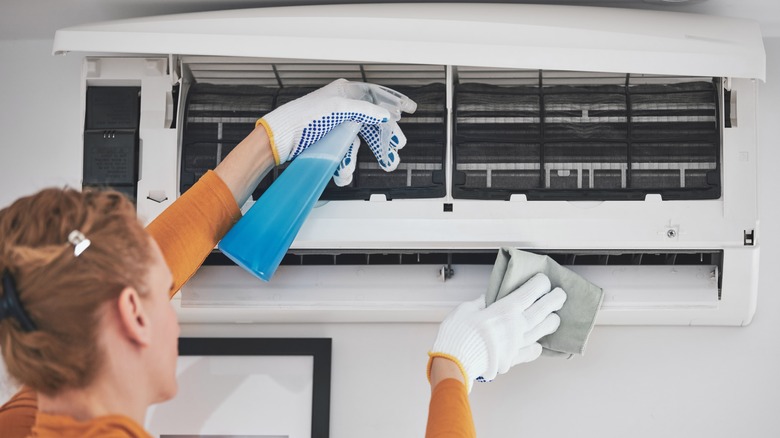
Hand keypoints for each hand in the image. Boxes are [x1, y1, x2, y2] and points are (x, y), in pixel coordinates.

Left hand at [257, 79, 416, 185]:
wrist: (279, 139)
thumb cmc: (303, 118)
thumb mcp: (337, 108)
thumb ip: (364, 110)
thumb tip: (385, 113)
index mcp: (345, 92)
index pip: (376, 95)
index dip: (395, 102)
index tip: (410, 109)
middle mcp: (342, 106)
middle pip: (372, 122)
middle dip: (385, 138)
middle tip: (396, 151)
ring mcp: (336, 124)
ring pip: (360, 140)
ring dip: (367, 155)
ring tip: (380, 166)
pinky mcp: (329, 140)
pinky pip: (345, 152)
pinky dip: (347, 163)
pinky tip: (345, 172)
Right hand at [429, 273, 565, 391]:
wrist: (456, 363)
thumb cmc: (458, 335)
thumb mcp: (465, 309)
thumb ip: (480, 303)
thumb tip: (487, 299)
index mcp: (505, 311)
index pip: (529, 294)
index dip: (539, 285)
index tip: (544, 281)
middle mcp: (515, 327)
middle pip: (540, 311)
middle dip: (553, 301)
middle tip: (561, 295)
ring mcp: (516, 345)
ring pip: (540, 331)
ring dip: (550, 323)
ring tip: (555, 318)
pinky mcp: (511, 359)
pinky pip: (529, 352)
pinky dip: (535, 348)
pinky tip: (537, 345)